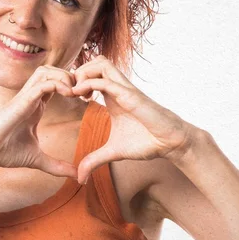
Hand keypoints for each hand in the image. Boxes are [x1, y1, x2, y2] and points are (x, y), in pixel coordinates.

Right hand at [0, 65, 80, 178]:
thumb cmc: (4, 152)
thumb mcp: (37, 160)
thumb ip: (57, 166)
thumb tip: (76, 176)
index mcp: (35, 106)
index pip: (56, 83)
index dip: (73, 86)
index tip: (87, 99)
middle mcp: (30, 97)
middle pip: (53, 70)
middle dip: (72, 76)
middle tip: (85, 92)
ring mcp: (25, 97)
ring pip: (47, 71)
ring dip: (64, 76)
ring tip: (76, 92)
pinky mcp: (21, 101)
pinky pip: (42, 83)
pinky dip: (57, 84)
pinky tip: (68, 94)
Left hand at [70, 55, 197, 183]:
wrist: (170, 143)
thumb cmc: (146, 142)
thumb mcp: (113, 152)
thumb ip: (94, 160)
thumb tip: (80, 178)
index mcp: (112, 96)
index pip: (91, 74)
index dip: (76, 82)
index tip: (68, 99)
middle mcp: (118, 88)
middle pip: (94, 61)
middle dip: (77, 72)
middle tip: (70, 93)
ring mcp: (125, 89)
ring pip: (100, 62)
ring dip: (83, 74)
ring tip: (76, 93)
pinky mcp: (131, 95)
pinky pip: (107, 81)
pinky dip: (90, 84)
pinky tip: (83, 99)